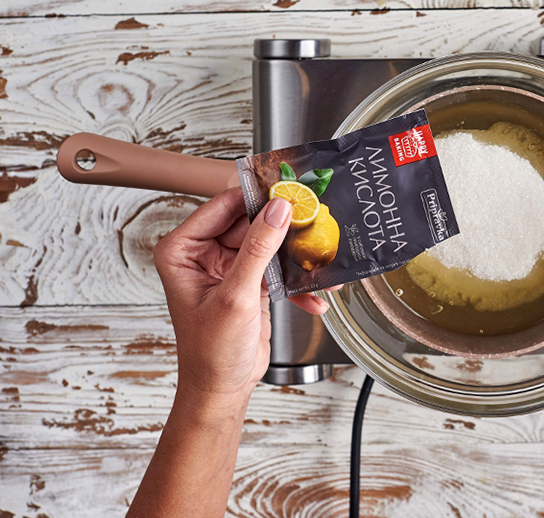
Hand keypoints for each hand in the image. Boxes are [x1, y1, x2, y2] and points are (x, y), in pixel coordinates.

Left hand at [152, 187, 331, 406]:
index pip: (222, 207)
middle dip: (282, 229)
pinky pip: (277, 268)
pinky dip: (296, 282)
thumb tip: (277, 210)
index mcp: (183, 250)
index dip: (255, 199)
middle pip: (250, 222)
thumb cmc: (210, 353)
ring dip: (295, 256)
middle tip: (313, 225)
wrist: (222, 390)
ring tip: (320, 261)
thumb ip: (258, 249)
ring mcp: (228, 268)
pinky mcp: (250, 282)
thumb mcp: (236, 296)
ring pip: (268, 243)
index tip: (288, 193)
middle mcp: (203, 254)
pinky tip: (313, 295)